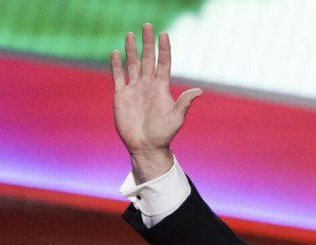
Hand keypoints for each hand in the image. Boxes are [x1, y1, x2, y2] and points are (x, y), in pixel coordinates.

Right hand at [111, 23, 202, 180]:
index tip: (164, 34)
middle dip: (147, 42)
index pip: (163, 63)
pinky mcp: (121, 96)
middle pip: (148, 59)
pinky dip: (116, 65)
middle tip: (147, 26)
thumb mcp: (176, 118)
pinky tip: (116, 53)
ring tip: (130, 34)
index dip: (164, 49)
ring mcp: (134, 89)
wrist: (146, 147)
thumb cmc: (163, 135)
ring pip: (132, 64)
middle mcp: (148, 85)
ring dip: (131, 50)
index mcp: (161, 88)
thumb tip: (199, 91)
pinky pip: (118, 77)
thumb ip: (184, 103)